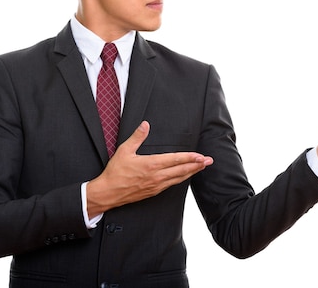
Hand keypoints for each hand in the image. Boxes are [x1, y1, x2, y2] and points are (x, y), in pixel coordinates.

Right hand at [86, 121, 212, 215]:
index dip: (189, 157)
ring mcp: (156, 186)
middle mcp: (156, 176)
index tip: (200, 155)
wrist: (108, 193)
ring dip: (192, 172)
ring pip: (179, 179)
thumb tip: (145, 125)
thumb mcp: (124, 150)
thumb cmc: (115, 172)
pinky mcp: (154, 192)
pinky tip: (185, 176)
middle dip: (197, 165)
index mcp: (151, 165)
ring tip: (201, 167)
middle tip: (209, 161)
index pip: (175, 160)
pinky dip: (181, 179)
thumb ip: (137, 137)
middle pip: (181, 170)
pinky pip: (171, 184)